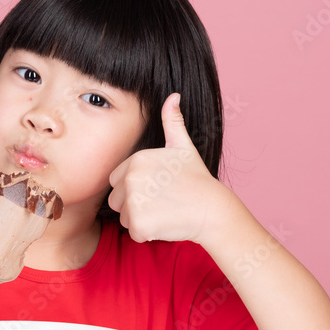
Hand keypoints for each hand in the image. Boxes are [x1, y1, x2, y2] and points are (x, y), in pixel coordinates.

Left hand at [107, 93, 229, 244]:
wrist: (213, 210)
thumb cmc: (197, 180)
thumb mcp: (183, 147)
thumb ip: (172, 122)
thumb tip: (173, 96)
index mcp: (136, 159)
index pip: (117, 181)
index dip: (134, 188)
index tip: (157, 188)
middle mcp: (131, 178)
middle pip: (117, 200)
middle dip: (134, 205)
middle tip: (162, 202)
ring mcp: (133, 201)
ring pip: (124, 217)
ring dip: (140, 219)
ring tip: (164, 211)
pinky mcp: (139, 223)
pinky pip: (133, 232)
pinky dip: (147, 233)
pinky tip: (165, 223)